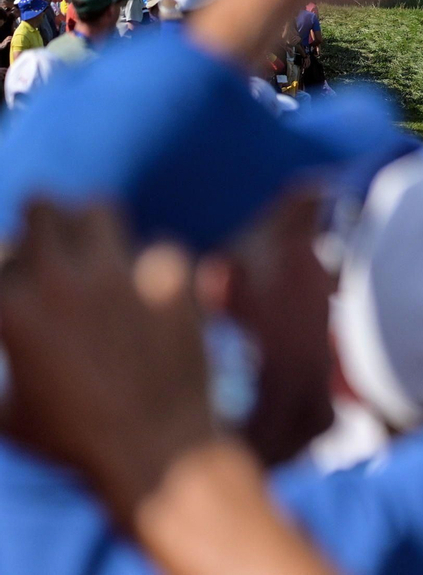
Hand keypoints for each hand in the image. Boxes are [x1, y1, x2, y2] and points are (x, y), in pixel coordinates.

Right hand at [0, 201, 212, 522]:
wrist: (159, 452)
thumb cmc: (76, 443)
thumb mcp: (8, 414)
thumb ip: (0, 367)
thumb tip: (10, 336)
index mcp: (11, 309)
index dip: (9, 263)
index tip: (21, 281)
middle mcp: (60, 281)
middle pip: (41, 205)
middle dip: (45, 225)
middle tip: (58, 250)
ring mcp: (118, 273)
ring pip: (98, 209)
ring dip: (95, 231)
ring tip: (101, 258)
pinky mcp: (171, 275)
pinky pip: (159, 247)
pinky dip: (155, 270)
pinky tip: (155, 296)